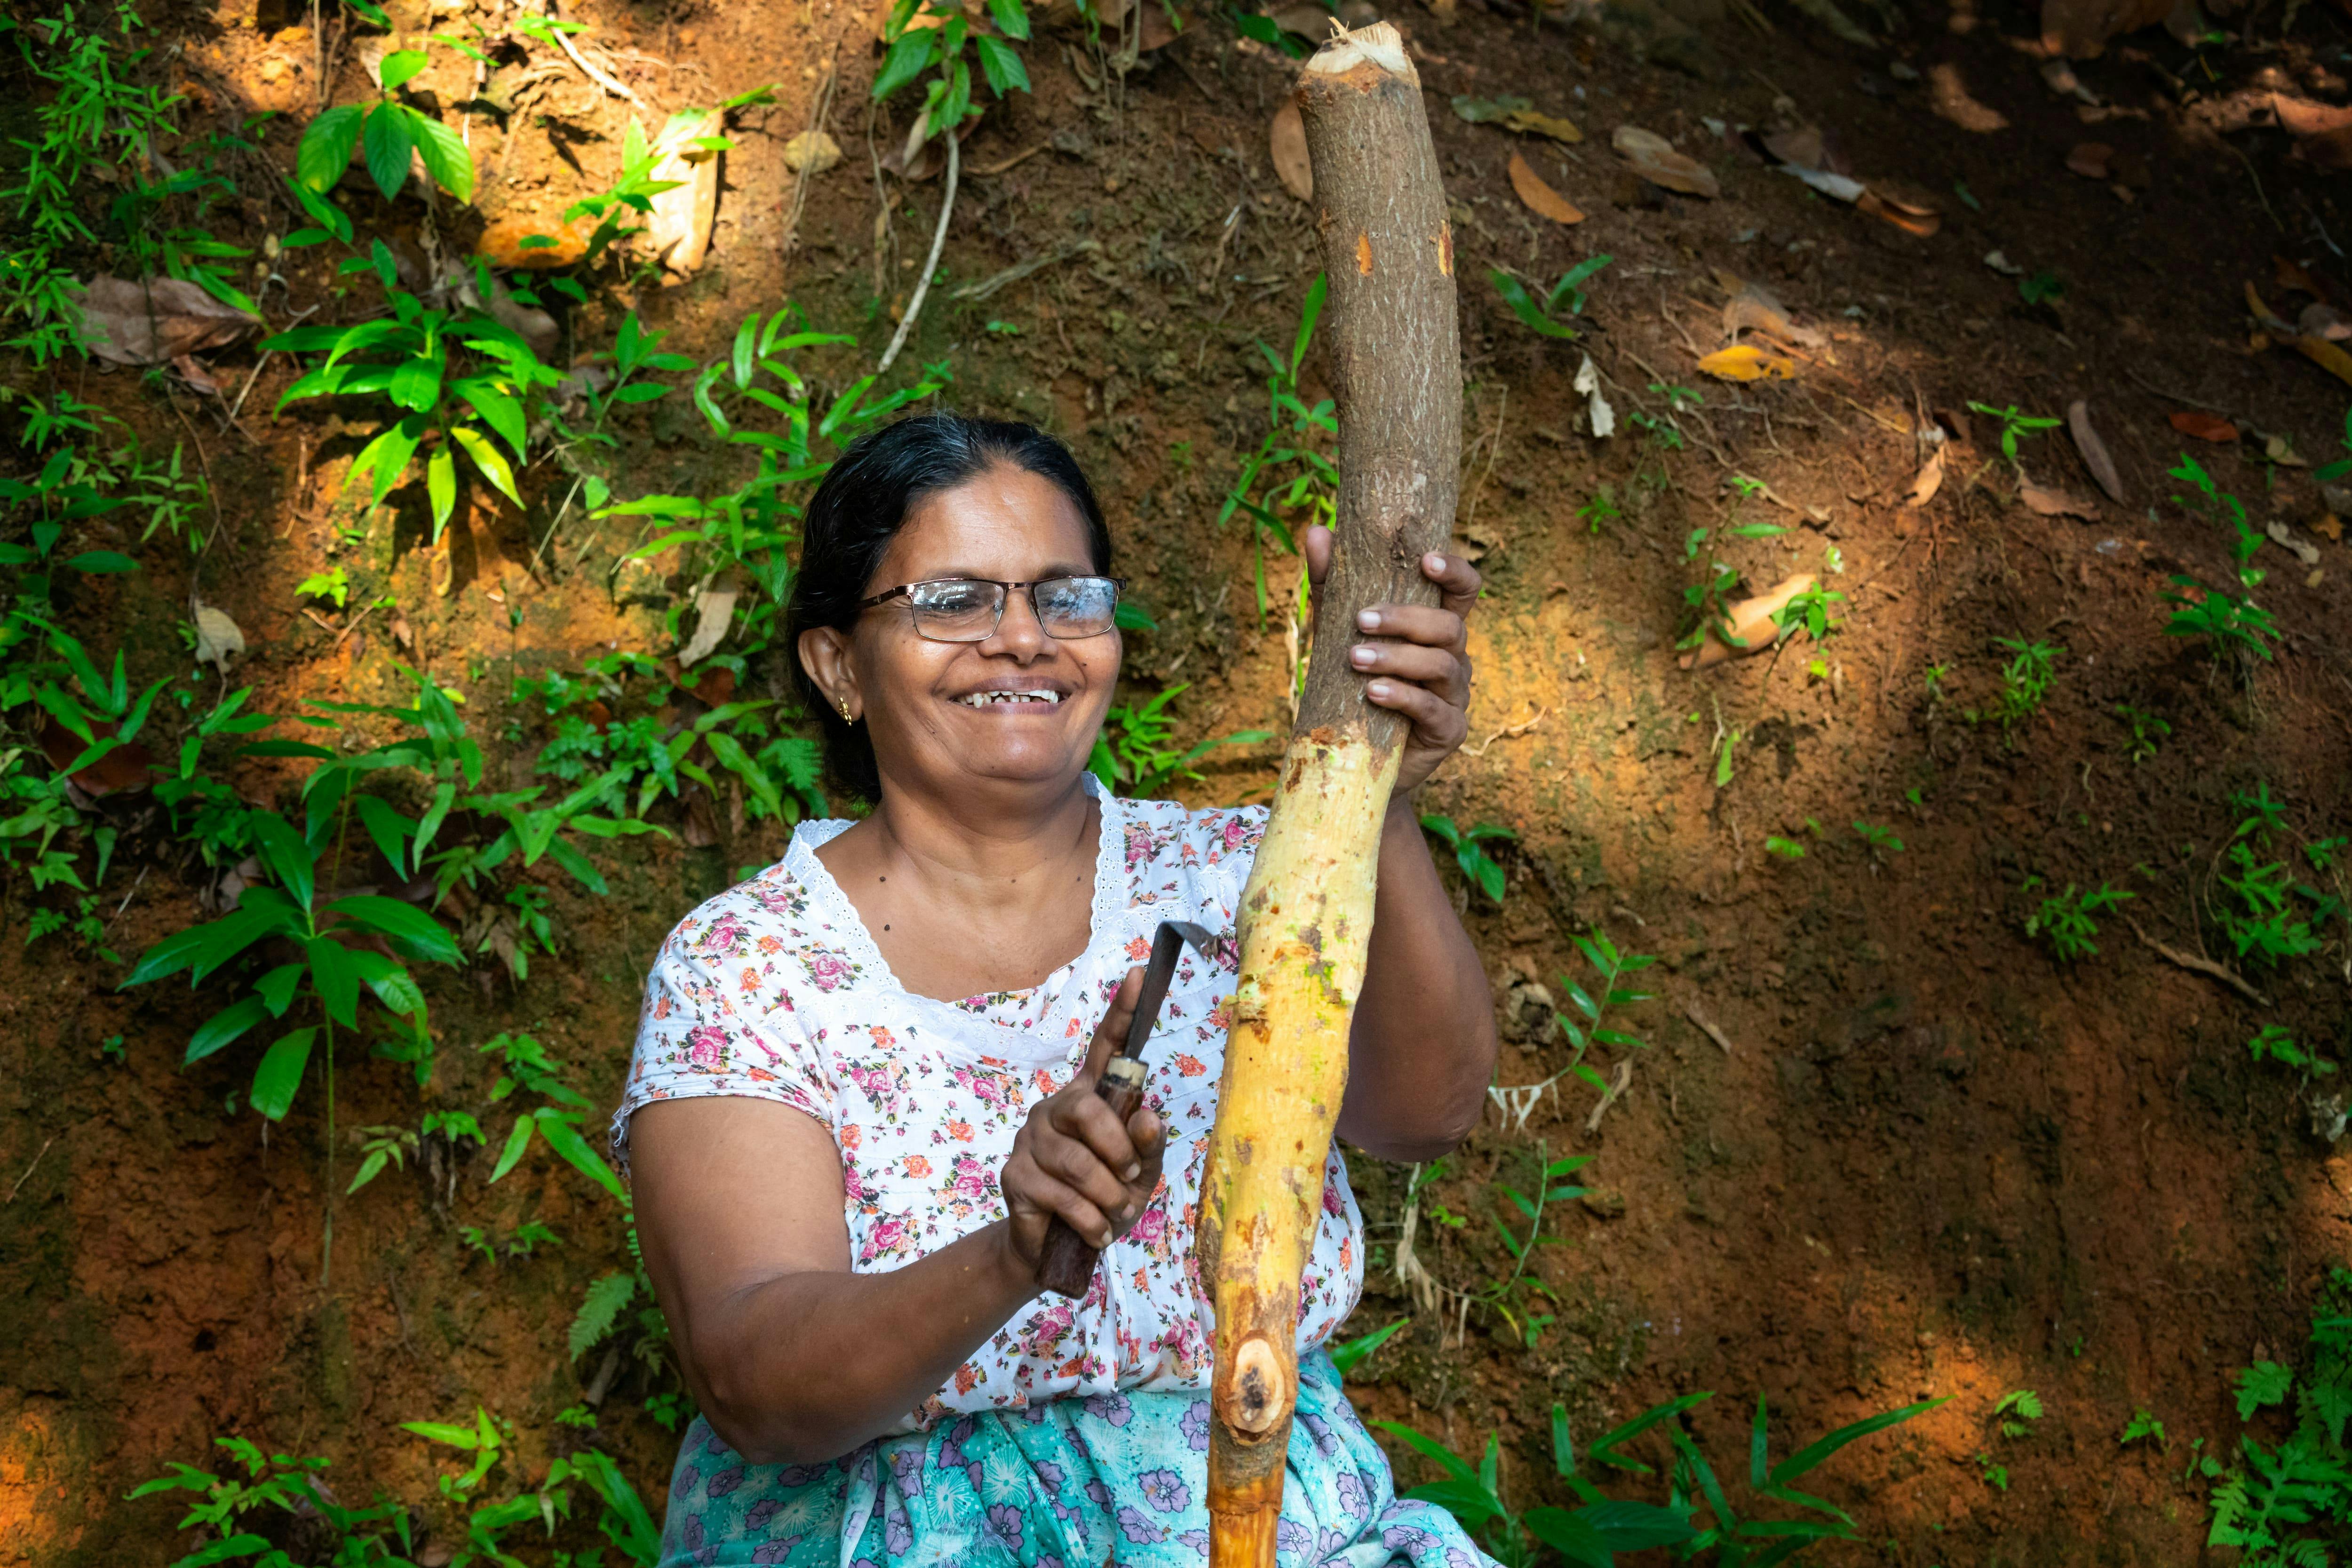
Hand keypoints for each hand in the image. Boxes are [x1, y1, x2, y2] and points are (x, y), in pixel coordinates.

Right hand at [999, 967, 1166, 1279]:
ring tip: (1114, 1214)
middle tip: (1129, 1180)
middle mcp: (1056, 1108)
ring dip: (1107, 1196)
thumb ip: (1147, 1145)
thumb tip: (1148, 1114)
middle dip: (1118, 1150)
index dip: (1122, 1012)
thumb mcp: (1138, 1175)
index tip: (1141, 973)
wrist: (1055, 1250)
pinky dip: (1089, 1220)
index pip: (1105, 1047)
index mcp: (1090, 1098)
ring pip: (1077, 1160)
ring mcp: (1030, 1138)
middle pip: (1089, 1108)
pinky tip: (1095, 1232)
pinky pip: (1061, 1195)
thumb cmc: (1103, 1200)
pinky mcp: (1014, 1173)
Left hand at [1304, 525, 1481, 796]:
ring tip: (1355, 660)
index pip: (1464, 590)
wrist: (1351, 756)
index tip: (1425, 560)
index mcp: (1436, 626)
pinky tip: (1372, 692)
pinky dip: (1402, 697)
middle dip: (1406, 619)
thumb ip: (1331, 584)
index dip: (1455, 570)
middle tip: (1361, 621)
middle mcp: (1454, 657)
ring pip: (1441, 664)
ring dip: (1397, 658)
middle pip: (1449, 626)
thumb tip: (1317, 531)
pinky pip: (1433, 709)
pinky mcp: (1448, 731)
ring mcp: (1454, 695)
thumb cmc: (1352, 683)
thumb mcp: (1337, 630)